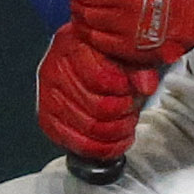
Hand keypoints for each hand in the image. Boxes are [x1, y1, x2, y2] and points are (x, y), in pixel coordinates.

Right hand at [35, 22, 162, 160]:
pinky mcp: (47, 119)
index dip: (125, 91)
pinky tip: (116, 140)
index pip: (101, 79)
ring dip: (118, 130)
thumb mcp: (130, 53)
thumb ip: (140, 67)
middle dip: (125, 112)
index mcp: (72, 45)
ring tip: (126, 121)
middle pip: (99, 107)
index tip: (132, 90)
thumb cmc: (113, 56)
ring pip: (90, 128)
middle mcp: (54, 69)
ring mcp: (47, 96)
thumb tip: (146, 86)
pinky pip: (76, 144)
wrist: (92, 59)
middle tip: (132, 107)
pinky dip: (103, 148)